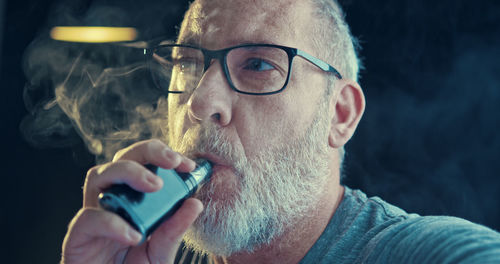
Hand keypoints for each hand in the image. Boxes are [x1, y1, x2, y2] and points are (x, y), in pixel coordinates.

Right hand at [61, 139, 202, 263]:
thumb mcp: (161, 252)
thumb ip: (174, 230)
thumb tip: (195, 203)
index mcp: (130, 200)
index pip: (141, 163)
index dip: (162, 155)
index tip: (187, 164)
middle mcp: (110, 202)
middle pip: (119, 160)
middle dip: (146, 152)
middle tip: (171, 162)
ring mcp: (92, 217)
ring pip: (97, 176)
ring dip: (128, 172)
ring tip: (155, 186)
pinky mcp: (77, 238)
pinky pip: (88, 219)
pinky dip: (112, 223)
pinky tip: (134, 235)